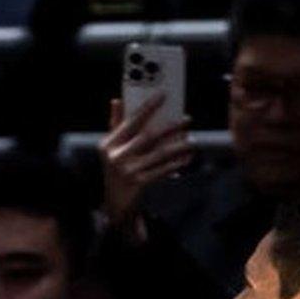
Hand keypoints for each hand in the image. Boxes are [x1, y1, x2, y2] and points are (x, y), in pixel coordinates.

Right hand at [99, 96, 192, 235]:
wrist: (115, 203)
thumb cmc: (116, 169)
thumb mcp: (111, 148)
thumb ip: (115, 124)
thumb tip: (117, 100)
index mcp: (109, 144)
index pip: (131, 121)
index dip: (147, 107)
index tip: (163, 95)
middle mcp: (116, 156)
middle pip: (148, 136)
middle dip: (170, 126)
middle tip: (186, 119)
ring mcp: (127, 170)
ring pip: (160, 153)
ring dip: (178, 145)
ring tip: (191, 140)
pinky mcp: (138, 183)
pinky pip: (163, 170)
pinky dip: (177, 163)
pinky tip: (187, 158)